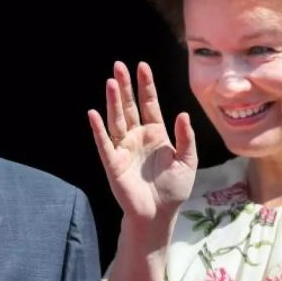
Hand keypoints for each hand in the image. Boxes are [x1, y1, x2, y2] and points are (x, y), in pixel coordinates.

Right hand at [87, 61, 197, 223]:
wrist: (159, 215)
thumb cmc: (173, 189)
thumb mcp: (188, 161)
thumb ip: (185, 138)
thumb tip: (182, 114)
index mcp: (156, 133)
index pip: (149, 104)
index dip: (146, 85)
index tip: (142, 66)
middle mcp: (137, 136)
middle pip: (130, 106)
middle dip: (125, 86)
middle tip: (119, 65)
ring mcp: (124, 148)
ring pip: (117, 119)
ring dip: (113, 101)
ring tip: (110, 82)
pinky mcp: (113, 163)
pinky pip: (104, 143)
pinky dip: (98, 129)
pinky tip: (93, 114)